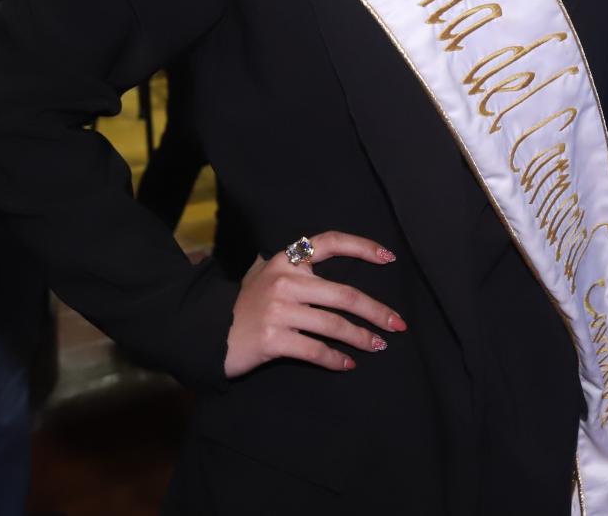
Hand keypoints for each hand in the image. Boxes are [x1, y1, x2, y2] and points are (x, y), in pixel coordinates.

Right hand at [223, 231, 406, 377]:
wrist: (209, 334)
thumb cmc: (245, 305)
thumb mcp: (265, 275)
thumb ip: (295, 267)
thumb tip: (329, 262)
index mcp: (286, 260)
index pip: (330, 243)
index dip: (362, 248)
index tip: (389, 258)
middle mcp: (285, 280)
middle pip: (344, 294)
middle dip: (376, 311)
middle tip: (398, 324)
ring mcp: (278, 310)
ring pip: (334, 325)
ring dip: (362, 338)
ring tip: (378, 345)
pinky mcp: (273, 339)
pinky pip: (315, 350)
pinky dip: (336, 359)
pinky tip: (348, 364)